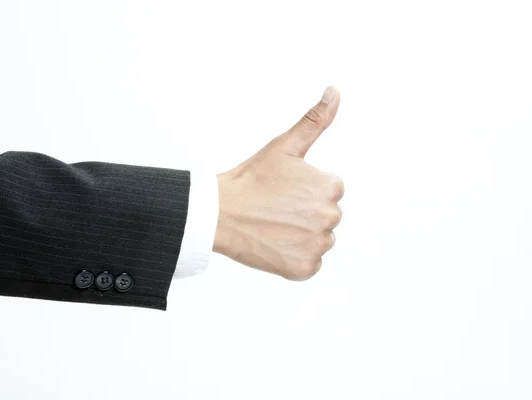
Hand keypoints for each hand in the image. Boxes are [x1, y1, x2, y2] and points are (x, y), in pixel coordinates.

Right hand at [213, 86, 343, 279]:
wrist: (219, 213)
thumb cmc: (250, 178)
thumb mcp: (284, 146)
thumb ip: (315, 120)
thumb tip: (335, 91)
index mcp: (331, 187)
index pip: (327, 190)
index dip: (303, 190)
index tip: (281, 190)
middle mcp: (331, 217)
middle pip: (324, 216)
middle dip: (303, 213)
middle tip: (274, 208)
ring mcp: (318, 245)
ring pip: (317, 240)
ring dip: (299, 236)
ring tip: (272, 226)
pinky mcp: (304, 268)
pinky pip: (308, 263)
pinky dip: (293, 257)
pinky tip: (274, 245)